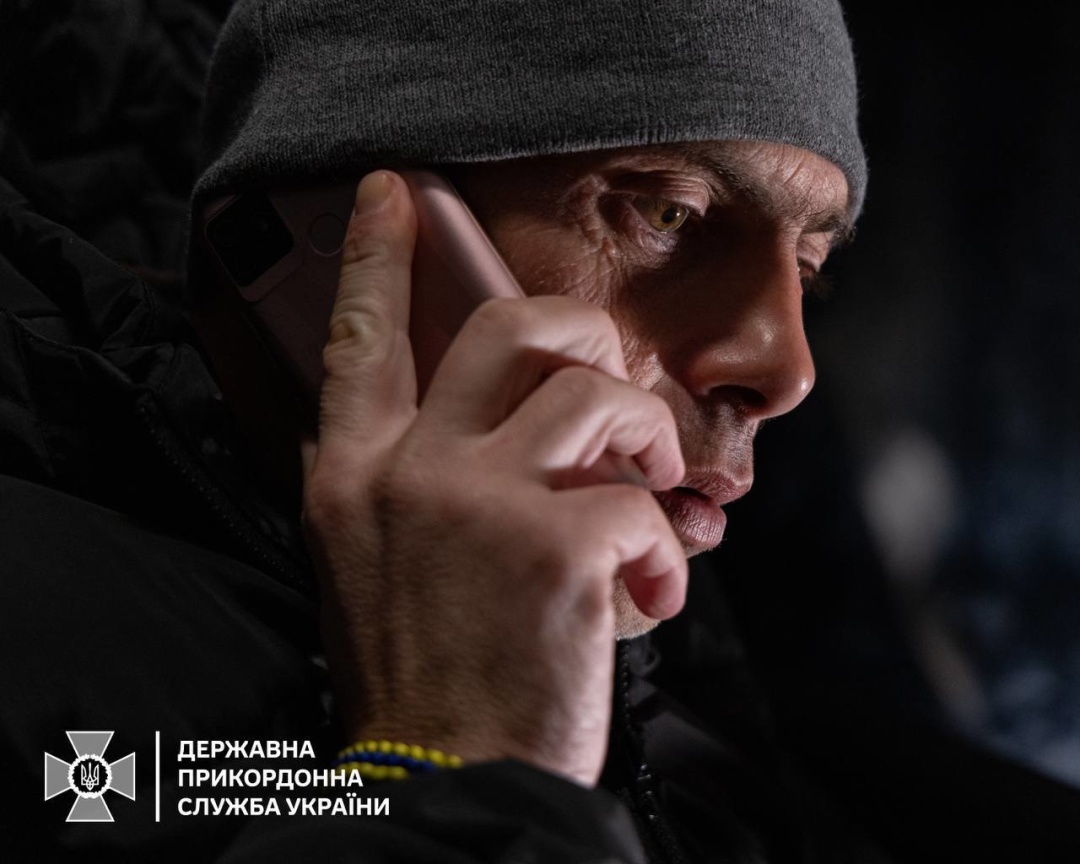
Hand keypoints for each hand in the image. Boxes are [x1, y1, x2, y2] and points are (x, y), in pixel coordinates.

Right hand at [301, 171, 686, 785]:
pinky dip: (663, 552)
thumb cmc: (427, 672)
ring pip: (596, 398)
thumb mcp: (377, 563)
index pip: (361, 340)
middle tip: (609, 366)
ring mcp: (481, 503)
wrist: (447, 780)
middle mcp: (410, 473)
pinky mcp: (557, 548)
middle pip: (507, 328)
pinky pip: (642, 506)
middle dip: (580, 328)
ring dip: (646, 440)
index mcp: (356, 476)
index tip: (395, 193)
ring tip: (650, 494)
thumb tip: (487, 419)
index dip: (377, 256)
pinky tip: (643, 595)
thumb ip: (410, 481)